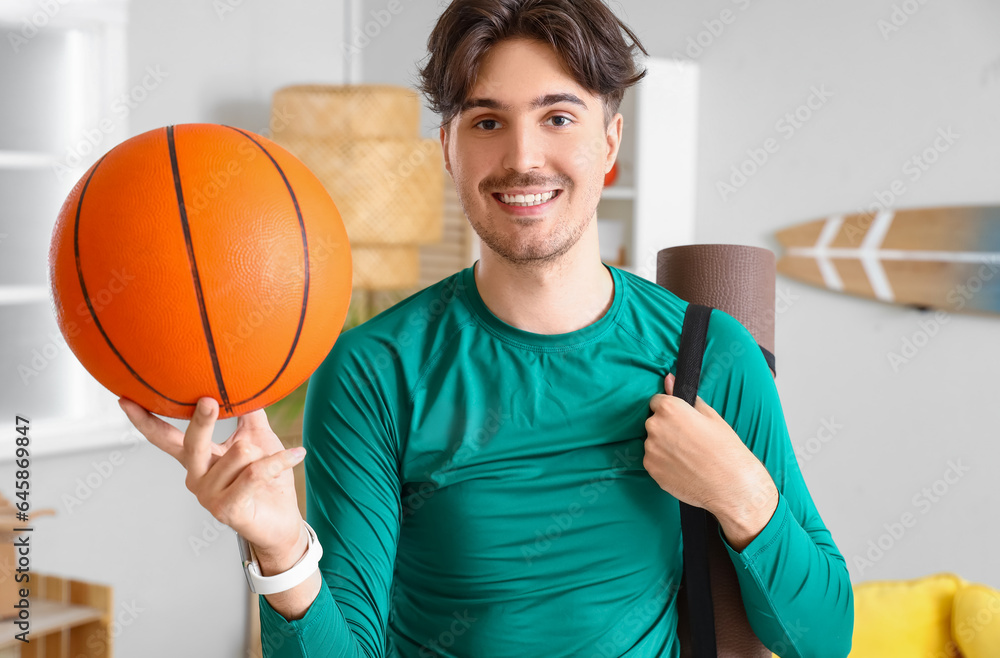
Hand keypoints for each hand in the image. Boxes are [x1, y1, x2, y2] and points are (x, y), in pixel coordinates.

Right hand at [118, 396, 305, 556]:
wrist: (283, 520)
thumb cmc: (268, 477)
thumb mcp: (257, 438)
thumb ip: (247, 414)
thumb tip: (244, 381)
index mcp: (197, 459)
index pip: (164, 438)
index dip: (144, 420)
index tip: (125, 399)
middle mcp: (196, 477)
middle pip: (191, 442)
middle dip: (201, 420)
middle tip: (209, 399)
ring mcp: (208, 496)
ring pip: (237, 454)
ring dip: (262, 453)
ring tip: (269, 461)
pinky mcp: (227, 509)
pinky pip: (255, 472)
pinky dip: (279, 461)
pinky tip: (297, 455)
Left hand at [643, 373, 777, 542]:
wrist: (731, 484)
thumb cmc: (725, 448)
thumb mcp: (710, 416)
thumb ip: (684, 397)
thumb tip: (668, 379)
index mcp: (669, 409)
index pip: (657, 401)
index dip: (670, 410)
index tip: (681, 421)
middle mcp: (655, 427)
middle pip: (653, 422)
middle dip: (666, 428)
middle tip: (688, 440)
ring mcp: (650, 449)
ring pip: (652, 442)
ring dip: (663, 446)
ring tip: (687, 456)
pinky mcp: (651, 469)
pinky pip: (653, 460)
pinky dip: (663, 463)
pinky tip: (682, 467)